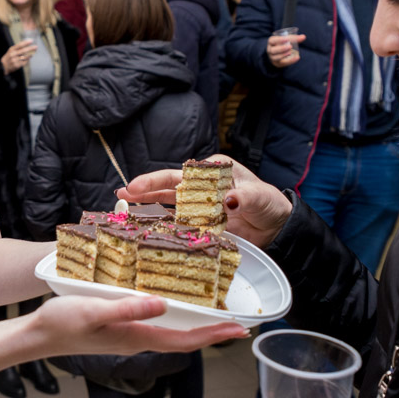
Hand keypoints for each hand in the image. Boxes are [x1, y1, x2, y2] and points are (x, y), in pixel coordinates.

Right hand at [1, 39, 37, 74]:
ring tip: (34, 52)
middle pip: (23, 51)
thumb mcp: (10, 51)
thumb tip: (26, 44)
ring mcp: (15, 60)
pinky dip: (27, 60)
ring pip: (25, 57)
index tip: (31, 41)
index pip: (19, 45)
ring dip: (30, 54)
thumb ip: (17, 48)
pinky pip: (24, 62)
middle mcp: (13, 55)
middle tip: (36, 47)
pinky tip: (29, 58)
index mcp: (11, 50)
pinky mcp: (17, 65)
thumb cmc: (9, 57)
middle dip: (30, 48)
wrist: (3, 66)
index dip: (26, 43)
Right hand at [28, 294, 247, 357]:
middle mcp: (138, 339)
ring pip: (172, 332)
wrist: (37, 335)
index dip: (213, 335)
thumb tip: (162, 306)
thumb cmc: (62, 323)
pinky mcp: (121, 327)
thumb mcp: (94, 311)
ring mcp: (129, 335)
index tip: (237, 330)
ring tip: (216, 312)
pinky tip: (176, 305)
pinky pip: (157, 325)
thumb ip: (127, 309)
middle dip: (212, 332)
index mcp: (136, 337)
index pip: (184, 340)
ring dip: (196, 325)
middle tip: (237, 321)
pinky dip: (175, 316)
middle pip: (184, 338)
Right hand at [116, 154, 293, 247]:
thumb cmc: (270, 205)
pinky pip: (178, 220)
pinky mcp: (201, 222)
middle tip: (121, 192)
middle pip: (169, 186)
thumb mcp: (258, 198)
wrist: (278, 227)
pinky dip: (160, 221)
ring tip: (122, 203)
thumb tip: (230, 201)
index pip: (181, 174)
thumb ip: (243, 198)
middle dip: (144, 189)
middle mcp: (203, 185)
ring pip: (168, 201)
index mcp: (214, 170)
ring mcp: (200, 204)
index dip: (156, 180)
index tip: (137, 186)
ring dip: (146, 202)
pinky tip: (143, 223)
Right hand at [267, 34, 304, 67]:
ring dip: (284, 55)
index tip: (287, 39)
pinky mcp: (278, 63)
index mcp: (271, 42)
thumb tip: (303, 37)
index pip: (273, 40)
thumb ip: (294, 38)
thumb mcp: (285, 39)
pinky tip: (297, 57)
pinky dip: (290, 60)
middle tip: (290, 46)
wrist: (276, 53)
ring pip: (276, 57)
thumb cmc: (282, 44)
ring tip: (290, 52)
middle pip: (273, 50)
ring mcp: (273, 57)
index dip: (279, 40)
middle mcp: (270, 50)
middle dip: (282, 48)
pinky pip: (283, 62)